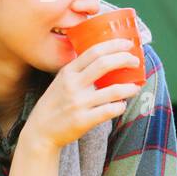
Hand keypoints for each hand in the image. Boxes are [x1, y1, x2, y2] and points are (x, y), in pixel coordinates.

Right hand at [24, 38, 142, 150]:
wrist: (41, 132)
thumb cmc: (54, 104)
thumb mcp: (61, 82)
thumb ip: (79, 71)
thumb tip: (104, 59)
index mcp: (68, 72)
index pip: (93, 52)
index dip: (114, 45)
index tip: (128, 44)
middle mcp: (73, 85)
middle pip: (104, 64)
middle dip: (125, 59)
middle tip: (136, 62)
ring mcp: (79, 103)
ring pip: (113, 90)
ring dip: (129, 88)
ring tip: (136, 87)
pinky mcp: (83, 120)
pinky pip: (110, 110)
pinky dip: (120, 106)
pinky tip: (121, 105)